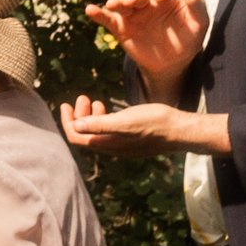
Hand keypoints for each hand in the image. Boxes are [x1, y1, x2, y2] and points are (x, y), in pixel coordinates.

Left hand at [60, 95, 227, 155]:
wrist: (180, 130)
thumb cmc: (154, 123)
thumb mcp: (124, 121)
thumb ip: (99, 125)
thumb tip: (76, 125)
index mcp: (108, 144)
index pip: (77, 137)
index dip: (67, 121)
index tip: (65, 104)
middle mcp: (113, 148)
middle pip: (85, 135)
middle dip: (78, 116)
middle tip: (83, 97)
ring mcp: (123, 145)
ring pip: (97, 133)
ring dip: (91, 117)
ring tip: (94, 101)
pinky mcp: (132, 140)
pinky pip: (109, 132)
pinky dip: (103, 120)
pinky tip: (108, 109)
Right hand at [85, 0, 206, 88]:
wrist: (172, 63)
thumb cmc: (187, 39)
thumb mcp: (199, 24)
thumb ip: (198, 8)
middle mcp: (146, 3)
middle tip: (133, 0)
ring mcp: (132, 15)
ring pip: (121, 4)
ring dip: (117, 2)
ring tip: (113, 4)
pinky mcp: (121, 28)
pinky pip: (107, 19)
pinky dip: (98, 14)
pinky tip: (90, 10)